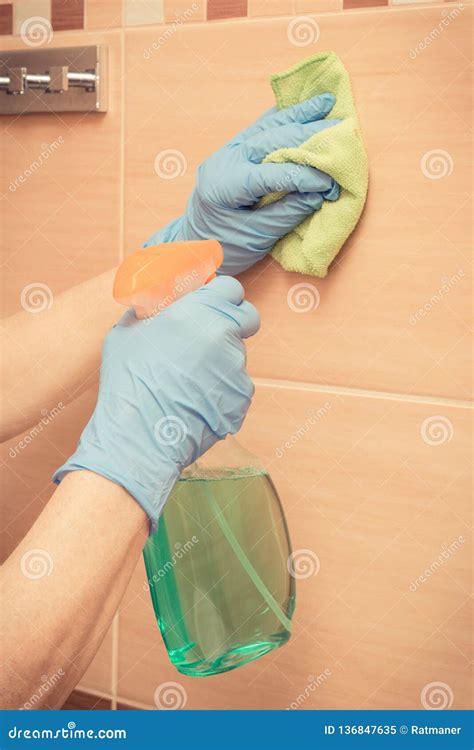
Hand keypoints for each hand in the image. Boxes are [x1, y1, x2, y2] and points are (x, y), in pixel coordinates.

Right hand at [53, 277, 259, 531]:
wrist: (140, 435)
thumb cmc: (128, 382)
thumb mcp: (127, 333)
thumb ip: (149, 310)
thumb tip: (153, 302)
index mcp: (199, 311)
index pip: (231, 288)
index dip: (222, 295)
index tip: (213, 304)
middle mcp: (225, 334)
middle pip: (247, 317)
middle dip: (235, 322)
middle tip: (211, 337)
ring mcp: (237, 367)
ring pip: (237, 355)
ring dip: (221, 361)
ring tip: (189, 382)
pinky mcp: (242, 396)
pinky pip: (236, 386)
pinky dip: (221, 391)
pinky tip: (196, 402)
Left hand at [144, 94, 339, 274]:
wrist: (193, 246)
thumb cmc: (223, 248)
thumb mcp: (257, 237)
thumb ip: (289, 213)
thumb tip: (321, 191)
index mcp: (226, 185)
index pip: (272, 174)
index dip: (304, 175)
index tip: (331, 180)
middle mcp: (225, 161)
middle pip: (271, 141)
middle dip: (308, 135)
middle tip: (340, 131)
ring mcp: (227, 152)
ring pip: (266, 127)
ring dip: (299, 115)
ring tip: (327, 103)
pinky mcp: (233, 151)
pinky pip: (261, 128)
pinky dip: (283, 117)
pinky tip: (302, 108)